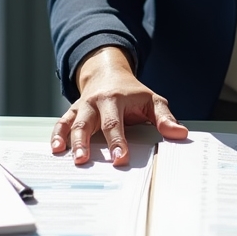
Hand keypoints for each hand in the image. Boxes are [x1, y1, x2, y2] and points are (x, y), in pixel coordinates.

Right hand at [51, 46, 188, 165]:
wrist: (108, 74)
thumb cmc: (132, 93)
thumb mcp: (152, 100)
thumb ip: (164, 118)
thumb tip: (180, 134)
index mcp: (117, 99)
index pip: (116, 123)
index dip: (118, 142)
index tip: (120, 158)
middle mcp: (97, 102)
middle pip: (90, 123)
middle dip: (87, 143)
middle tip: (85, 161)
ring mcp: (83, 107)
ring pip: (74, 123)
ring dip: (71, 141)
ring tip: (70, 158)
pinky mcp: (73, 112)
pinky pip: (62, 122)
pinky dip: (57, 134)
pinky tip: (56, 148)